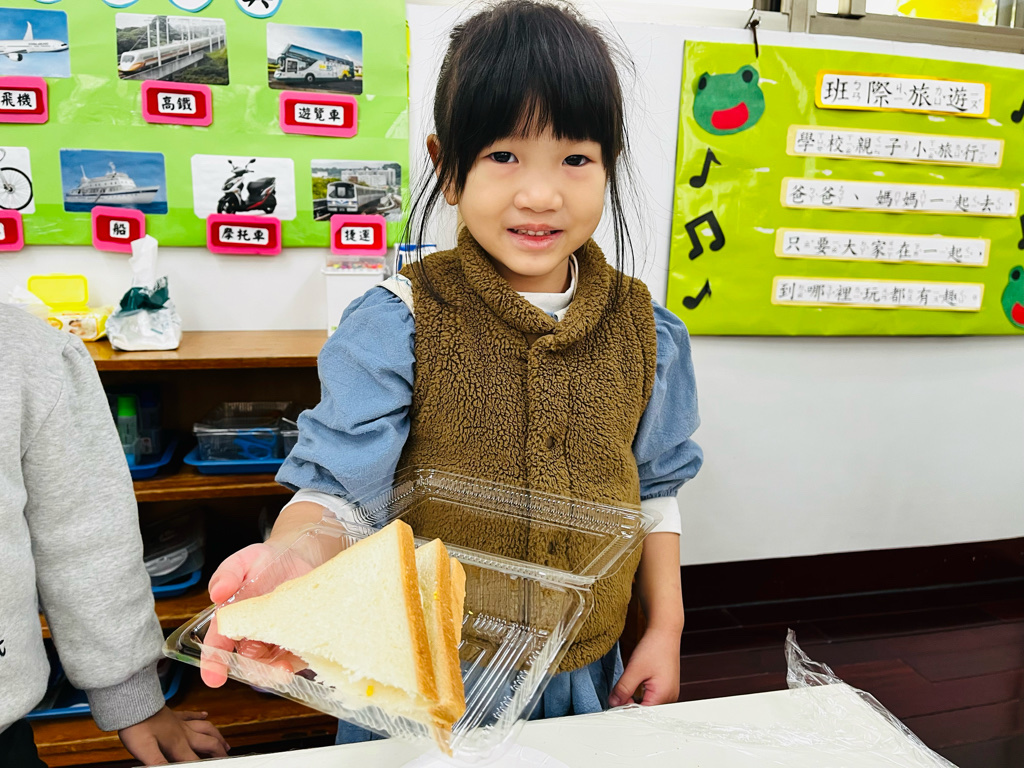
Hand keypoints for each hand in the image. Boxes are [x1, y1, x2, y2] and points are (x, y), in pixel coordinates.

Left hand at [118, 706, 228, 764]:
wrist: (132, 702)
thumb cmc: (137, 726)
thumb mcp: (145, 751)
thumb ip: (159, 763)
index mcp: (178, 744)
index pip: (196, 760)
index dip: (208, 764)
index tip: (219, 765)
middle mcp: (183, 733)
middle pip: (208, 743)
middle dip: (219, 752)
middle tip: (226, 758)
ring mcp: (179, 723)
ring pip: (205, 729)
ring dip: (216, 736)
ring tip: (225, 744)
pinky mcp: (173, 715)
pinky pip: (190, 715)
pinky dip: (199, 716)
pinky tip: (205, 714)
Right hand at [201, 542, 311, 686]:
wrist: (299, 555)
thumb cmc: (266, 561)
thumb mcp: (244, 560)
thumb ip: (227, 574)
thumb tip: (217, 593)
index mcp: (233, 620)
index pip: (217, 645)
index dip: (213, 662)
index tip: (214, 678)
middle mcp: (252, 634)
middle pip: (247, 662)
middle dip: (252, 671)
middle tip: (262, 672)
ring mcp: (276, 639)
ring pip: (272, 665)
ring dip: (276, 671)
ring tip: (284, 668)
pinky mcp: (299, 639)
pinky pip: (298, 657)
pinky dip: (300, 661)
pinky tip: (306, 655)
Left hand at [608, 626, 681, 706]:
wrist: (665, 633)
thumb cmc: (654, 648)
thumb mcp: (634, 669)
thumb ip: (623, 689)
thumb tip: (613, 703)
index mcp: (663, 696)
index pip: (642, 714)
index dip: (626, 710)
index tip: (614, 703)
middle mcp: (670, 698)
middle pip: (646, 711)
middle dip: (630, 704)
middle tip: (618, 694)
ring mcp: (669, 693)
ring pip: (647, 704)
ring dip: (635, 698)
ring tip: (629, 685)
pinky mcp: (667, 688)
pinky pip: (652, 697)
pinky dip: (641, 693)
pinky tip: (636, 684)